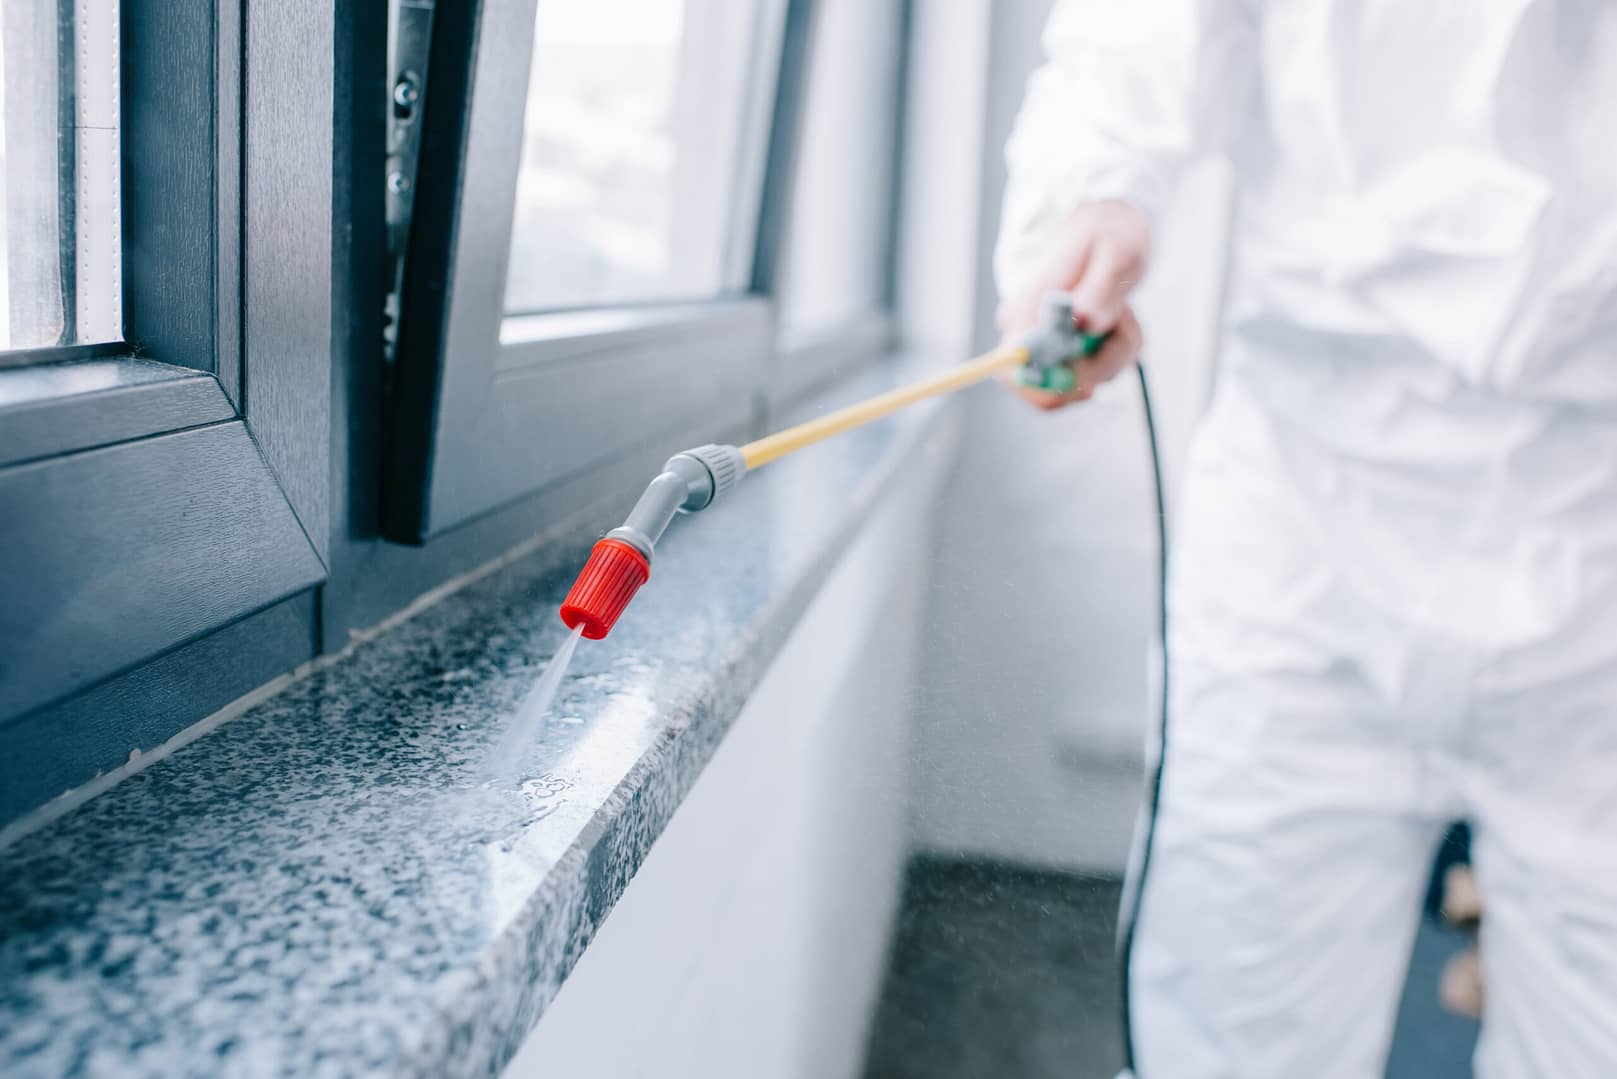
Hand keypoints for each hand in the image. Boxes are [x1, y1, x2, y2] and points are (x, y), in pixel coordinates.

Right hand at [997, 200, 1149, 410]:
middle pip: (1051, 390)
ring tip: (1122, 309)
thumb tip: (1083, 323)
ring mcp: (1041, 349)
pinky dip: (1117, 353)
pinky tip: (1118, 320)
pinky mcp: (1061, 356)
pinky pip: (1093, 376)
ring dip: (1116, 353)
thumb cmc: (1106, 233)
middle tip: (1121, 320)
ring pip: (1082, 384)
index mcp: (1024, 309)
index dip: (1054, 382)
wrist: (1105, 227)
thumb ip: (1098, 290)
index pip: (1014, 368)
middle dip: (1100, 365)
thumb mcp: (1114, 251)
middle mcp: (1024, 334)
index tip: (1094, 361)